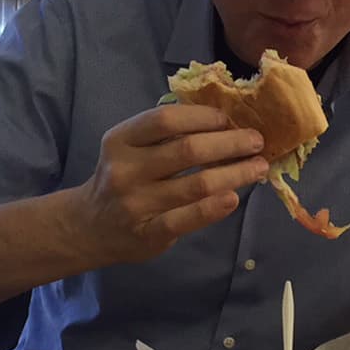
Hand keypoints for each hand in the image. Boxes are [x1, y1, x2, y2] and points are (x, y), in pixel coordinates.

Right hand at [68, 105, 267, 267]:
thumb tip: (225, 122)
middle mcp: (125, 170)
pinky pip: (187, 219)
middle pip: (187, 150)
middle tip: (256, 141)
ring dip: (235, 174)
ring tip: (258, 167)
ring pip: (195, 185)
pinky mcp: (148, 233)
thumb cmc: (122, 178)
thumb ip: (165, 135)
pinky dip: (214, 207)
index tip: (229, 118)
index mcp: (121, 140)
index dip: (203, 116)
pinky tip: (234, 198)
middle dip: (230, 143)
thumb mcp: (130, 149)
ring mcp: (136, 204)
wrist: (90, 227)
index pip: (165, 119)